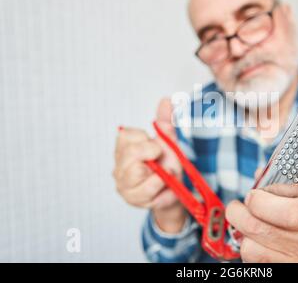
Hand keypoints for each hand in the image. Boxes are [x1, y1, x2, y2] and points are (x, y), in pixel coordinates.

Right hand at [113, 98, 186, 232]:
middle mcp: (119, 165)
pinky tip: (167, 187)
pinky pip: (149, 192)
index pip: (127, 135)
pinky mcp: (133, 200)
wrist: (175, 190)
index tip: (156, 146)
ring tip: (166, 174)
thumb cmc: (166, 163)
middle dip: (153, 154)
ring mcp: (124, 184)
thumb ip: (166, 122)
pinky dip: (164, 189)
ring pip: (138, 174)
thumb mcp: (168, 141)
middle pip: (131, 153)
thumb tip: (167, 99)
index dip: (146, 139)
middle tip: (162, 158)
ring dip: (160, 174)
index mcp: (124, 147)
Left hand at [225, 170, 297, 262]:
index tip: (252, 195)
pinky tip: (256, 243)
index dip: (260, 200)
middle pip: (258, 228)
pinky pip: (253, 263)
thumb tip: (259, 175)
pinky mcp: (280, 274)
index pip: (286, 211)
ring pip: (250, 249)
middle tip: (237, 207)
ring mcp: (294, 265)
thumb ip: (284, 189)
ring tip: (248, 227)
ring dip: (243, 235)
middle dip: (238, 213)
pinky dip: (249, 250)